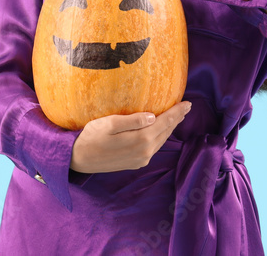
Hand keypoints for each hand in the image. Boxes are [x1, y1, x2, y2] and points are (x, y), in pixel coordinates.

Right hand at [70, 101, 191, 173]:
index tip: (187, 103)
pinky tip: (160, 130)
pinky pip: (154, 147)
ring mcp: (141, 159)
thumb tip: (153, 117)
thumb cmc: (91, 136)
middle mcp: (145, 152)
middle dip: (176, 119)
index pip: (164, 122)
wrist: (78, 158)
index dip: (177, 112)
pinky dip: (161, 136)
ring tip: (177, 116)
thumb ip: (132, 120)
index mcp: (140, 140)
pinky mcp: (136, 162)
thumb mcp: (109, 123)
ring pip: (161, 140)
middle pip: (166, 132)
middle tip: (186, 107)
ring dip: (170, 128)